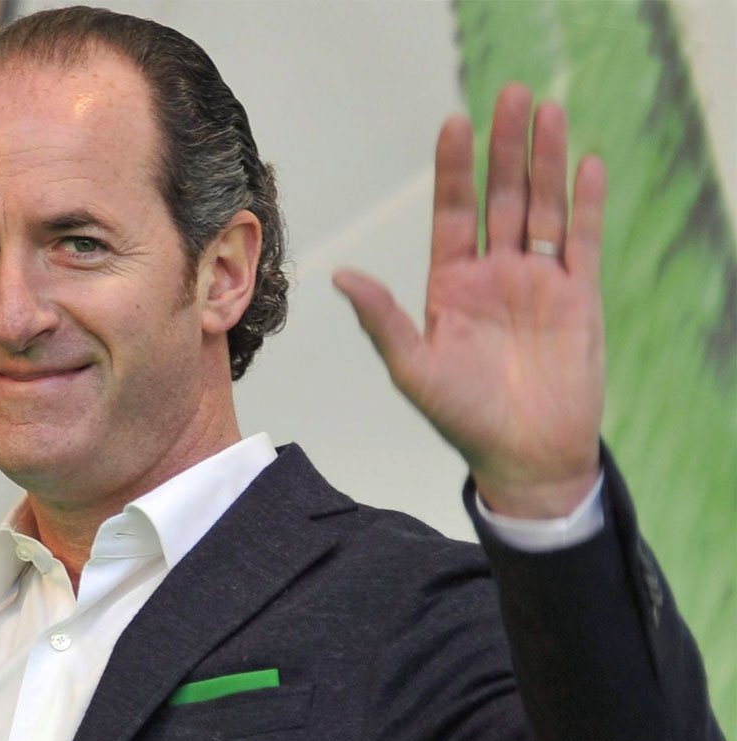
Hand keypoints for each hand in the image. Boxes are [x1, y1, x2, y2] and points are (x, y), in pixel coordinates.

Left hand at [333, 83, 605, 518]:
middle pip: (501, 197)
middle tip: (511, 95)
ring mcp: (538, 282)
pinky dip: (587, 203)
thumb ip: (382, 320)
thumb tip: (341, 275)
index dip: (455, 169)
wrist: (525, 457)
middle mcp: (494, 274)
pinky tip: (586, 164)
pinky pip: (584, 240)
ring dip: (546, 162)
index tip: (455, 122)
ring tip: (547, 111)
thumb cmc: (463, 418)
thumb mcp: (413, 369)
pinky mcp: (578, 297)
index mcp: (451, 284)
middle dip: (505, 148)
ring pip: (544, 208)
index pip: (453, 212)